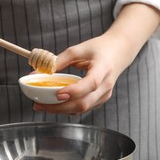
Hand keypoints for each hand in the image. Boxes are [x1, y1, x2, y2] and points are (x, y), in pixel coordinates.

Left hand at [33, 3, 159, 114]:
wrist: (119, 52)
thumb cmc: (99, 48)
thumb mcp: (78, 49)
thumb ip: (59, 61)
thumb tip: (39, 72)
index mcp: (103, 68)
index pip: (91, 84)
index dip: (74, 91)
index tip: (58, 94)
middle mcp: (106, 85)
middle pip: (84, 103)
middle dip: (59, 107)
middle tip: (39, 104)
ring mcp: (104, 95)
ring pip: (82, 109)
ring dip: (60, 110)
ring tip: (42, 105)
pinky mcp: (99, 100)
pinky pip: (82, 108)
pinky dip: (67, 108)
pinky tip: (54, 105)